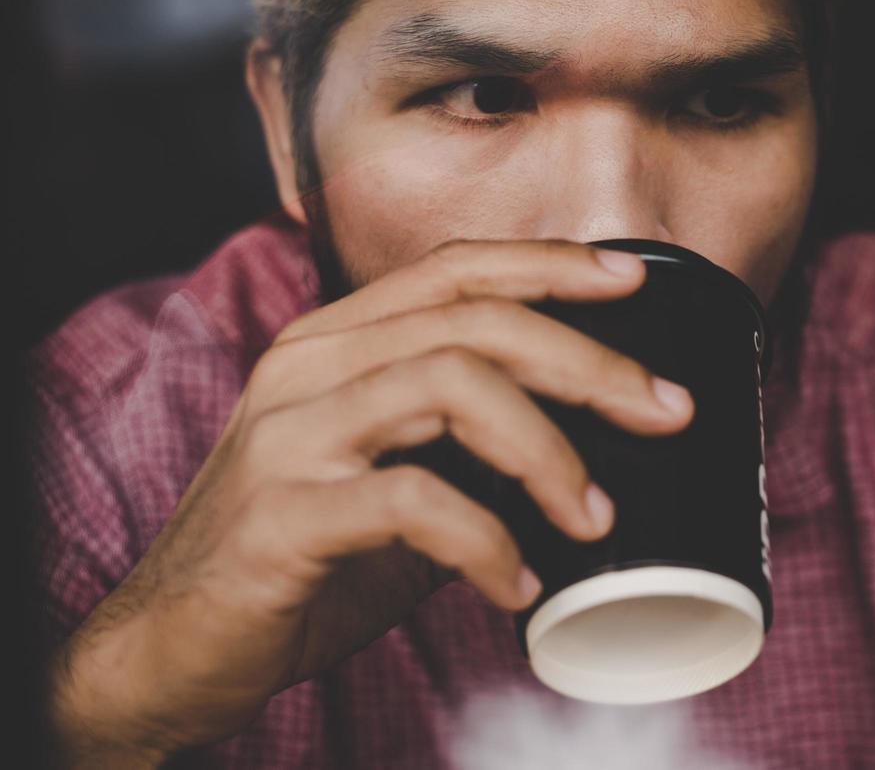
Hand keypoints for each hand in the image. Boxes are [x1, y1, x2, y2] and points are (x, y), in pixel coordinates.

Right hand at [48, 240, 694, 765]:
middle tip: (665, 411)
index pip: (455, 269)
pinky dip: (488, 542)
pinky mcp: (282, 513)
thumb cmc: (301, 560)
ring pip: (451, 384)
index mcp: (338, 344)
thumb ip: (468, 448)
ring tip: (596, 518)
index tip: (636, 280)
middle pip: (474, 322)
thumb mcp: (395, 482)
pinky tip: (518, 586)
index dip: (550, 264)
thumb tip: (594, 443)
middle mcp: (310, 367)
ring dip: (548, 451)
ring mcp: (290, 434)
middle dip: (588, 361)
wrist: (170, 649)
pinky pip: (414, 502)